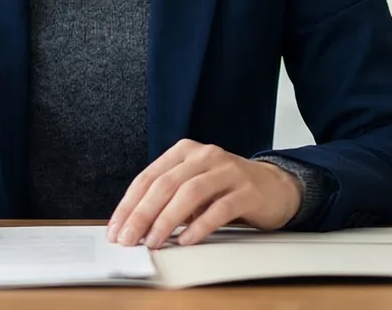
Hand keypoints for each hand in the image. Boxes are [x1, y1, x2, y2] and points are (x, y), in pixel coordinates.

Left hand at [106, 140, 302, 248]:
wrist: (275, 186)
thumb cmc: (226, 189)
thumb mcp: (192, 186)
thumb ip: (167, 199)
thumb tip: (133, 226)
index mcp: (185, 152)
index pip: (149, 177)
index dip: (129, 205)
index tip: (116, 229)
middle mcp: (206, 156)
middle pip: (166, 184)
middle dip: (142, 214)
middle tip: (129, 239)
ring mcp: (229, 171)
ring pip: (190, 193)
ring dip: (167, 220)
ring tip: (154, 241)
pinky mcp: (248, 190)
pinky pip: (220, 208)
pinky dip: (200, 225)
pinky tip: (186, 239)